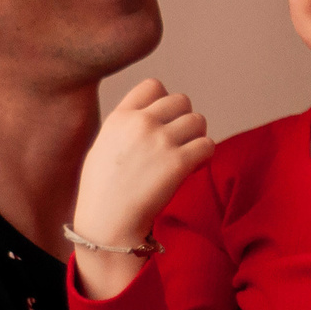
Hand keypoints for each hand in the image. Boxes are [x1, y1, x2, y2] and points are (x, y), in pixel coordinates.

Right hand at [73, 79, 212, 297]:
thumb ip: (125, 127)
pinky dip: (205, 157)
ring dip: (197, 137)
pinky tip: (193, 169)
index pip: (154, 85)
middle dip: (184, 120)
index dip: (164, 102)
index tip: (163, 123)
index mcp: (120, 117)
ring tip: (186, 157)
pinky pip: (207, 145)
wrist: (106, 224)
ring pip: (198, 120)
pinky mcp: (178, 162)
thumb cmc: (102, 194)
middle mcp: (141, 123)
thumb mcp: (103, 147)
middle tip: (180, 143)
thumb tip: (152, 117)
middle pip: (181, 100)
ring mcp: (160, 141)